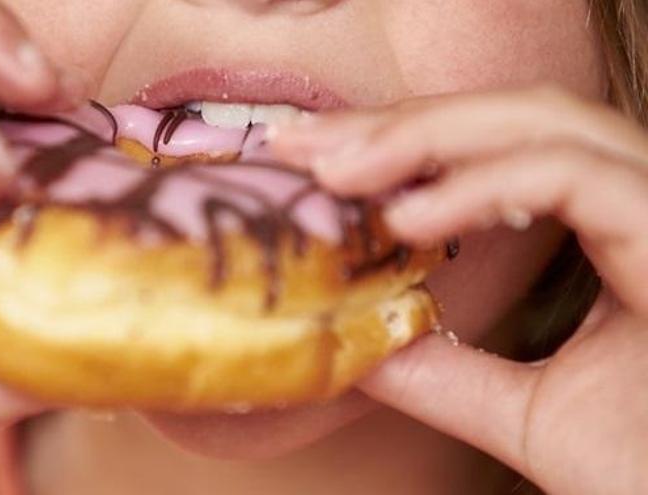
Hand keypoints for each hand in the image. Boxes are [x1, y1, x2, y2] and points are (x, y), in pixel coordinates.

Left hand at [271, 86, 647, 494]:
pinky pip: (573, 176)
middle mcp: (639, 201)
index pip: (498, 151)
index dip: (405, 145)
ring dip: (427, 139)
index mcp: (611, 229)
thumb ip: (446, 372)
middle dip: (401, 124)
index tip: (317, 162)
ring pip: (543, 125)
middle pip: (512, 118)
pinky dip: (485, 184)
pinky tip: (409, 218)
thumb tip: (356, 342)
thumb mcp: (524, 411)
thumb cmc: (646, 469)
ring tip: (339, 173)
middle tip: (305, 145)